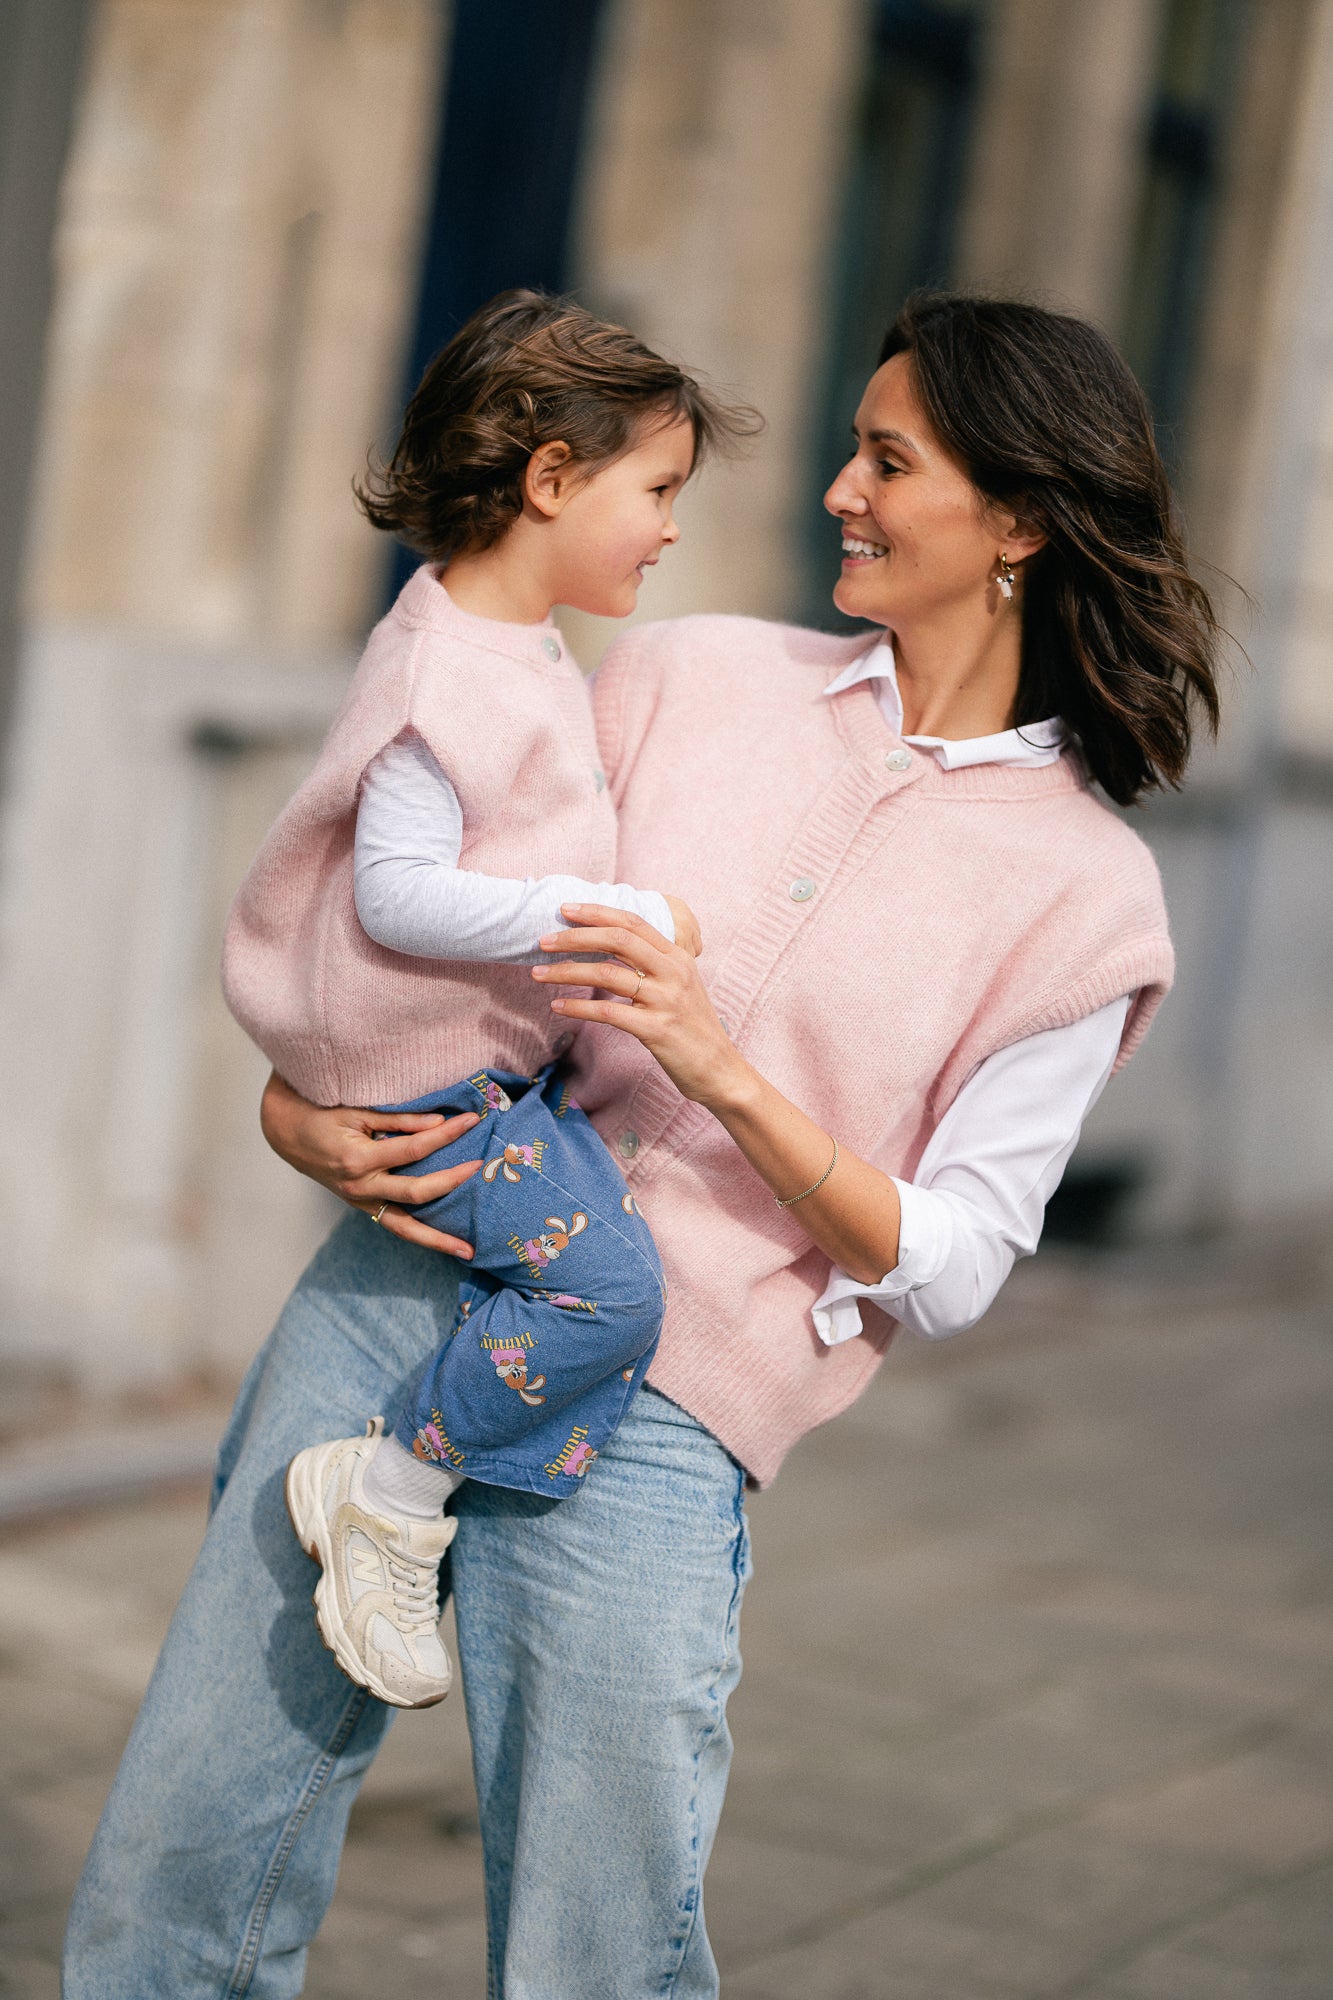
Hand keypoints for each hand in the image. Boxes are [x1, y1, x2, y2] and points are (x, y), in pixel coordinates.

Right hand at [259, 1070, 481, 1255]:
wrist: (286, 1134)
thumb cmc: (322, 1114)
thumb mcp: (357, 1110)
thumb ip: (398, 1120)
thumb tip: (440, 1123)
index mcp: (358, 1159)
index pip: (414, 1148)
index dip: (446, 1134)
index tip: (472, 1121)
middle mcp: (360, 1186)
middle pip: (416, 1192)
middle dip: (452, 1182)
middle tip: (482, 1170)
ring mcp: (360, 1202)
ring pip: (404, 1227)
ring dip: (437, 1240)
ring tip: (468, 1251)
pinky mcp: (362, 1207)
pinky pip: (394, 1224)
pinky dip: (419, 1233)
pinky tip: (442, 1241)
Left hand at [533, 904, 747, 1108]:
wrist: (721, 1071)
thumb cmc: (693, 1030)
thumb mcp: (681, 987)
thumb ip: (655, 966)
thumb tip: (614, 949)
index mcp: (678, 957)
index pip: (633, 922)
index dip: (597, 912)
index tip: (566, 909)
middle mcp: (673, 973)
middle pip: (617, 940)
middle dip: (575, 936)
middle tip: (542, 940)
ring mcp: (665, 1000)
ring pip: (606, 974)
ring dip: (566, 972)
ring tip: (538, 973)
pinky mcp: (656, 1029)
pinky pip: (607, 1012)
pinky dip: (578, 1007)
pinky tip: (558, 1006)